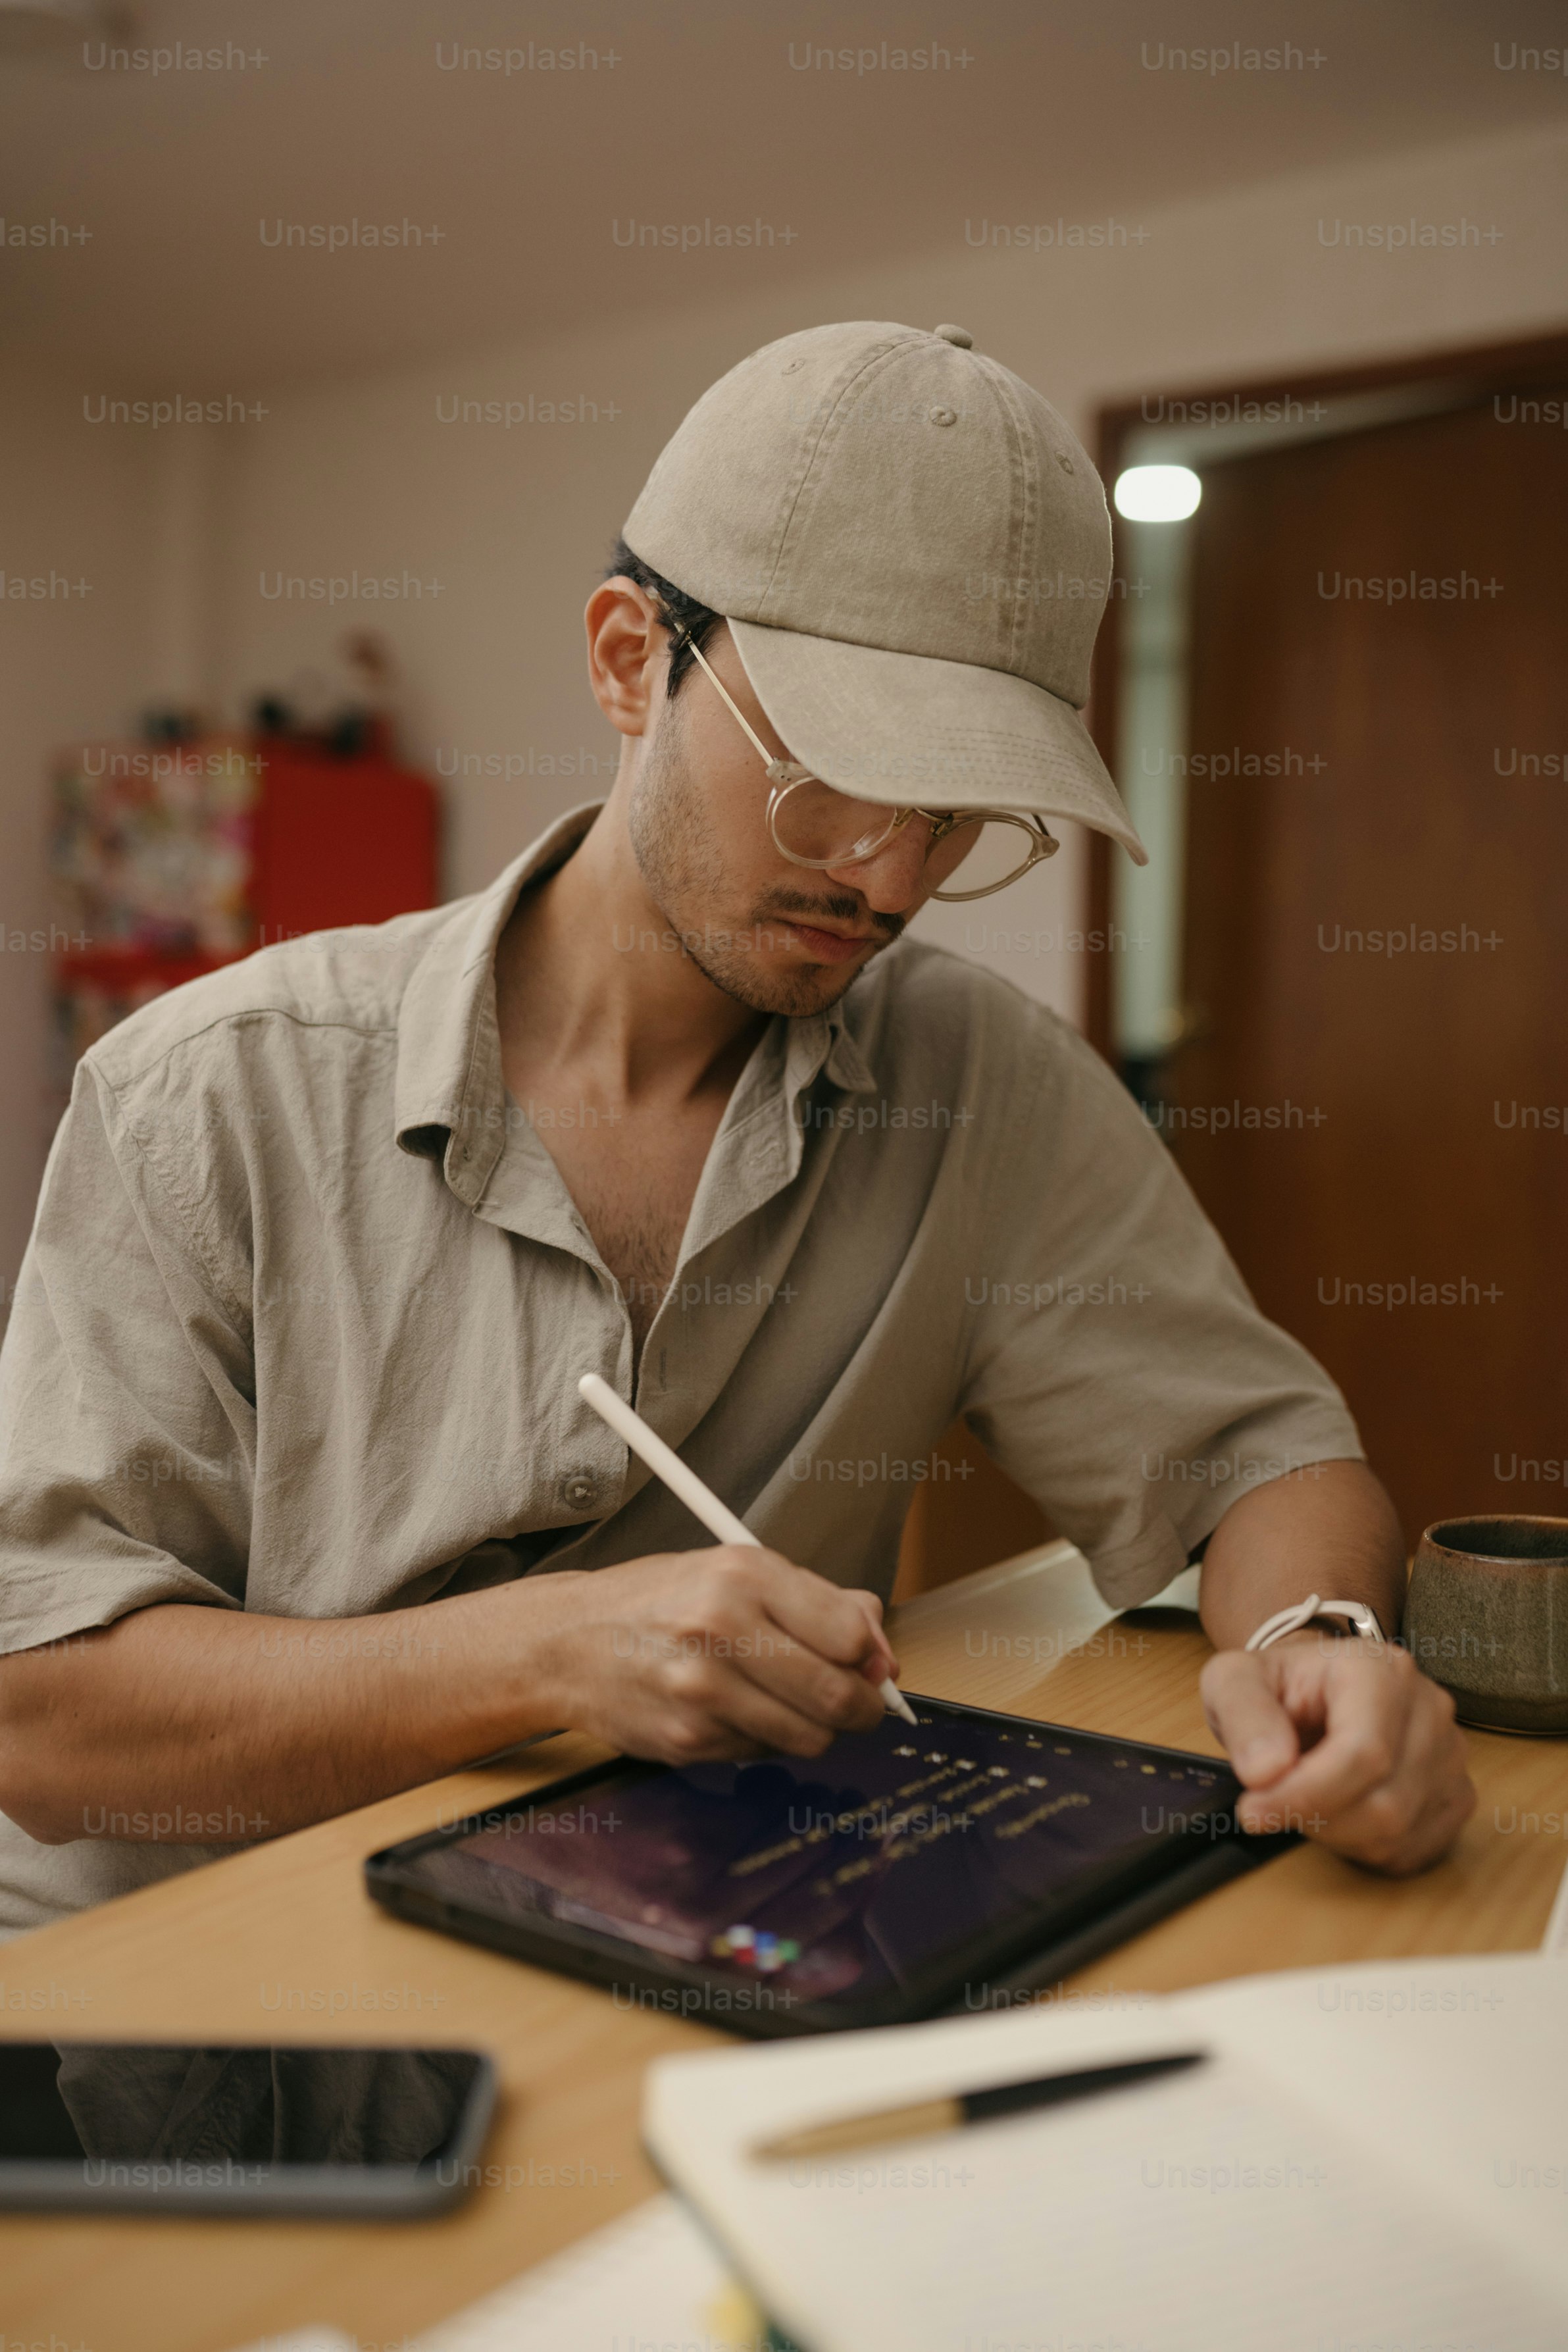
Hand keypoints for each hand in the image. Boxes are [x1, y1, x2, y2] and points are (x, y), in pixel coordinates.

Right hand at [528, 1546, 895, 1764]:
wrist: (567, 1641)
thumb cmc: (660, 1601)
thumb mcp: (737, 1571)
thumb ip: (820, 1603)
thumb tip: (882, 1653)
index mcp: (743, 1575)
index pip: (849, 1635)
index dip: (872, 1658)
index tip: (871, 1666)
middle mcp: (721, 1629)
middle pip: (837, 1696)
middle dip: (862, 1708)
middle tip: (856, 1704)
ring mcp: (702, 1691)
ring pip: (807, 1738)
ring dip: (812, 1729)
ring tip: (784, 1702)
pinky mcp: (687, 1740)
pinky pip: (762, 1755)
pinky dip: (763, 1740)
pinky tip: (735, 1712)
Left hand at [1199, 1635, 1474, 1874]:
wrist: (1316, 1687)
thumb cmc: (1280, 1683)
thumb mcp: (1234, 1680)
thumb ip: (1243, 1715)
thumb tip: (1266, 1771)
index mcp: (1379, 1669)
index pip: (1363, 1753)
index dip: (1306, 1794)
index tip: (1253, 1810)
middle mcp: (1429, 1708)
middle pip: (1384, 1802)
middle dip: (1316, 1817)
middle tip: (1272, 1804)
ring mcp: (1450, 1754)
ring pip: (1399, 1831)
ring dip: (1336, 1834)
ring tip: (1304, 1800)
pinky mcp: (1456, 1794)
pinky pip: (1413, 1849)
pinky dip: (1365, 1848)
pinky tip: (1337, 1814)